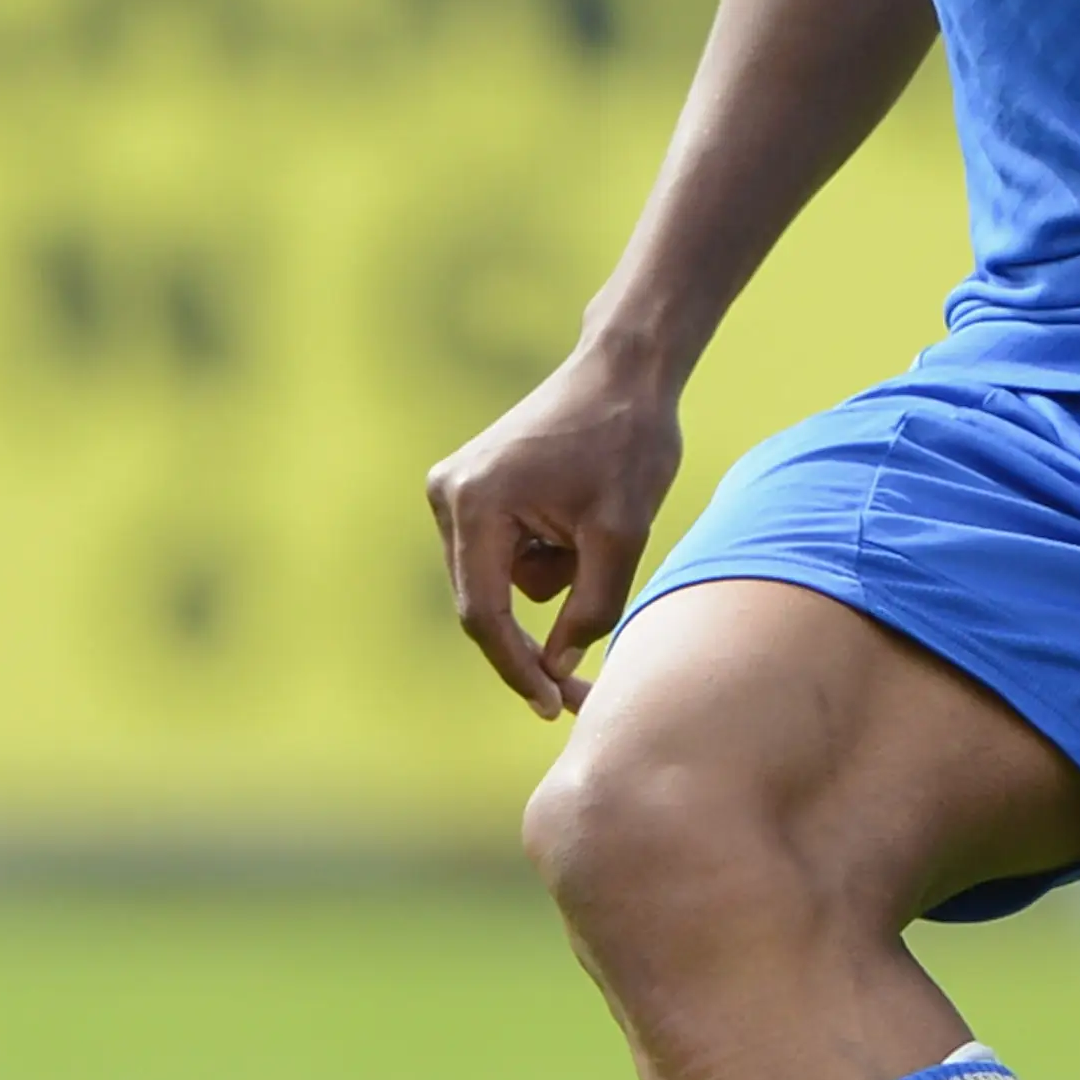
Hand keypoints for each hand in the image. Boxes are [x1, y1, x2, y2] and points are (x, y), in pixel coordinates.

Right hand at [426, 341, 685, 717]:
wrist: (625, 371)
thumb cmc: (629, 441)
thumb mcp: (623, 533)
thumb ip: (591, 609)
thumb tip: (556, 667)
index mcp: (477, 504)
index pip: (486, 614)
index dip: (517, 669)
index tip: (552, 708)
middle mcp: (449, 496)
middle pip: (487, 605)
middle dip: (538, 637)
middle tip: (585, 690)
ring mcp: (454, 491)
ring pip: (502, 582)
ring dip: (553, 579)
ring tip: (600, 530)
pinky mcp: (471, 490)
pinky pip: (505, 555)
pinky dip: (545, 555)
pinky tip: (579, 517)